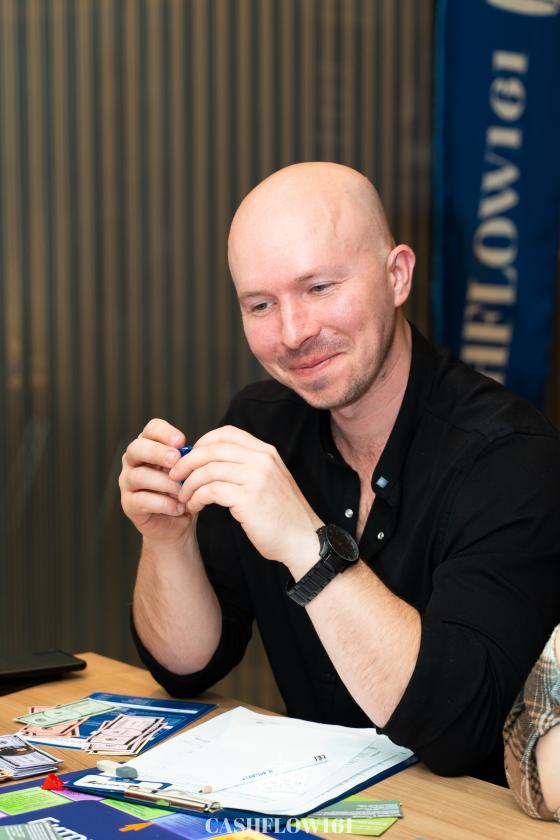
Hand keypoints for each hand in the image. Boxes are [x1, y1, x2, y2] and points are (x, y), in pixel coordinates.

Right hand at [119, 419, 194, 545]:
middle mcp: (133, 461)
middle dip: (157, 452)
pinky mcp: (128, 504)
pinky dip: (164, 504)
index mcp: (148, 446)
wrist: (177, 522)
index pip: (150, 429)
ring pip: (139, 476)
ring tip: (183, 491)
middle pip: (136, 448)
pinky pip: (142, 500)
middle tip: (176, 460)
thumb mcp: (187, 471)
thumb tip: (191, 452)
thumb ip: (187, 459)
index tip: (181, 441)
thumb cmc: (182, 490)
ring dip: (165, 482)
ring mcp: (127, 482)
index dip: (164, 432)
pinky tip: (179, 507)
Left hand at [169, 425, 322, 572]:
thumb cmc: (281, 515)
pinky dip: (196, 498)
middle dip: (187, 462)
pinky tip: (194, 506)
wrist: (303, 540)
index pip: (226, 433)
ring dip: (189, 484)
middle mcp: (262, 460)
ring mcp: (256, 478)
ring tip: (184, 496)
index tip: (191, 458)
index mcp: (266, 452)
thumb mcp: (269, 481)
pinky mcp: (248, 499)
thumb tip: (211, 460)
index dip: (202, 442)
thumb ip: (247, 466)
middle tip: (176, 476)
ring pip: (208, 470)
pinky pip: (210, 491)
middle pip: (212, 449)